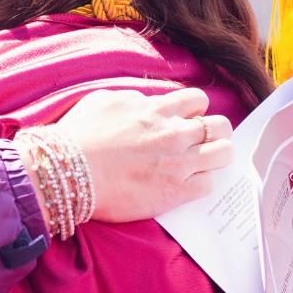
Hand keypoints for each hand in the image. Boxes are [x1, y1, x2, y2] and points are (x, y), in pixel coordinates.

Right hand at [59, 87, 232, 224]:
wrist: (68, 172)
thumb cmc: (79, 135)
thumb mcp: (105, 100)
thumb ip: (134, 100)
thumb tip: (146, 103)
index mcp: (158, 110)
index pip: (199, 100)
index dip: (195, 110)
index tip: (186, 119)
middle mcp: (174, 134)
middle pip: (221, 126)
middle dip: (215, 131)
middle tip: (200, 142)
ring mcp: (178, 164)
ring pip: (224, 154)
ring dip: (216, 156)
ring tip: (201, 163)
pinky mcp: (175, 193)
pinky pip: (209, 185)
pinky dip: (201, 183)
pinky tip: (186, 185)